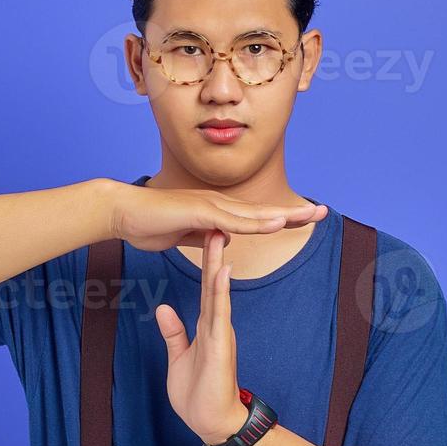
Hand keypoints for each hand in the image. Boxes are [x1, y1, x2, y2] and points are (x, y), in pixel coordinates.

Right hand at [108, 180, 325, 252]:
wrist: (123, 212)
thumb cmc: (149, 223)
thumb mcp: (186, 235)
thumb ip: (206, 237)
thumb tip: (225, 240)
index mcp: (216, 212)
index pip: (256, 217)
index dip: (281, 217)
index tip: (304, 218)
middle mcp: (218, 204)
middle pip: (263, 211)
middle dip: (294, 212)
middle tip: (323, 211)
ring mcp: (210, 206)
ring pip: (255, 213)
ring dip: (284, 214)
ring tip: (310, 214)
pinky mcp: (200, 212)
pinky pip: (234, 220)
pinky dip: (257, 223)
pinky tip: (277, 223)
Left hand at [155, 229, 253, 444]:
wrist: (213, 422)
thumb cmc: (198, 394)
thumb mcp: (179, 358)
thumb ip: (174, 333)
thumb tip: (163, 308)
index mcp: (207, 327)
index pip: (206, 289)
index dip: (204, 264)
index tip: (204, 238)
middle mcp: (217, 326)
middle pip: (213, 284)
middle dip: (213, 255)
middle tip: (216, 224)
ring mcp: (221, 334)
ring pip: (218, 294)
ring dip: (218, 266)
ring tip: (219, 238)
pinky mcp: (221, 346)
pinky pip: (220, 315)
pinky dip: (221, 293)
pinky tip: (221, 273)